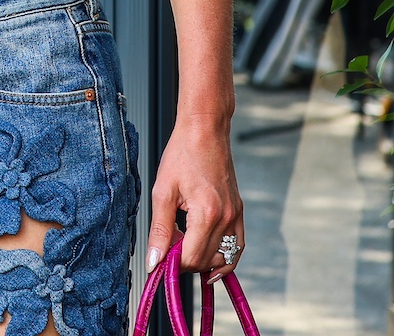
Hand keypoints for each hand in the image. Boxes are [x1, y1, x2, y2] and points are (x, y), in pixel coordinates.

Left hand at [146, 115, 243, 281]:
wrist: (204, 132)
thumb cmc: (182, 155)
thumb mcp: (162, 191)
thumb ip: (159, 229)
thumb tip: (154, 260)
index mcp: (207, 214)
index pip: (191, 258)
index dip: (172, 262)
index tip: (159, 254)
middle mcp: (226, 218)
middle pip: (206, 260)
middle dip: (184, 260)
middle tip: (166, 245)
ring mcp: (236, 215)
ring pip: (223, 257)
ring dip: (202, 259)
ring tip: (182, 245)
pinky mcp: (239, 211)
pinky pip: (237, 245)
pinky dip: (223, 256)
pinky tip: (206, 255)